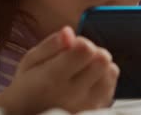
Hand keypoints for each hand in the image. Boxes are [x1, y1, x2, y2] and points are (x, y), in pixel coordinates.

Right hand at [0, 26, 119, 114]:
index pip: (85, 50)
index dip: (81, 42)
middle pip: (103, 59)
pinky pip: (112, 86)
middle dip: (93, 51)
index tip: (71, 47)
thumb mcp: (30, 62)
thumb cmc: (28, 87)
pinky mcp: (95, 111)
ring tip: (83, 70)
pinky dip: (103, 79)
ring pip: (111, 72)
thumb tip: (69, 32)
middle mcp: (73, 95)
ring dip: (101, 65)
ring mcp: (87, 106)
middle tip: (78, 58)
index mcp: (53, 79)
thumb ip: (50, 45)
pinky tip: (88, 82)